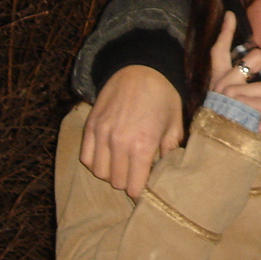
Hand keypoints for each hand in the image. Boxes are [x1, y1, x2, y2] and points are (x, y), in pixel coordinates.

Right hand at [80, 63, 182, 199]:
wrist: (141, 66)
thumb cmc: (163, 95)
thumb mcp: (175, 123)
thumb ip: (170, 151)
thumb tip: (166, 171)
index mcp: (142, 145)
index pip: (134, 187)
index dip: (140, 192)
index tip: (146, 189)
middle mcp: (118, 143)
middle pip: (116, 182)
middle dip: (128, 182)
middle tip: (138, 174)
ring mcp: (101, 134)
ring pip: (99, 172)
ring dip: (111, 173)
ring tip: (123, 164)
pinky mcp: (90, 126)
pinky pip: (86, 157)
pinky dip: (95, 162)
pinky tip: (108, 156)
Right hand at [208, 11, 260, 131]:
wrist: (223, 148)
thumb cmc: (236, 126)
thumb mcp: (239, 103)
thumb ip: (250, 87)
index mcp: (220, 79)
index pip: (219, 50)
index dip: (225, 31)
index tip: (230, 14)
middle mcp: (223, 82)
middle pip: (258, 57)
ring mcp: (231, 91)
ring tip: (258, 118)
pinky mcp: (240, 103)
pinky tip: (257, 126)